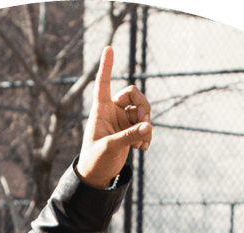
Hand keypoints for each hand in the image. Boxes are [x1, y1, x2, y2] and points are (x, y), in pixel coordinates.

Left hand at [76, 45, 152, 188]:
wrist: (97, 175)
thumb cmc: (95, 160)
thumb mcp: (110, 148)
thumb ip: (129, 136)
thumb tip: (148, 126)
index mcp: (100, 109)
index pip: (102, 83)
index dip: (106, 66)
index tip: (109, 47)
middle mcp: (111, 110)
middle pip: (133, 94)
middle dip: (143, 107)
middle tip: (145, 125)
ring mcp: (122, 120)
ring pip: (142, 111)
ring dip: (146, 125)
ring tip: (142, 143)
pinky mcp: (129, 130)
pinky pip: (144, 125)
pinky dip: (146, 134)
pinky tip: (143, 148)